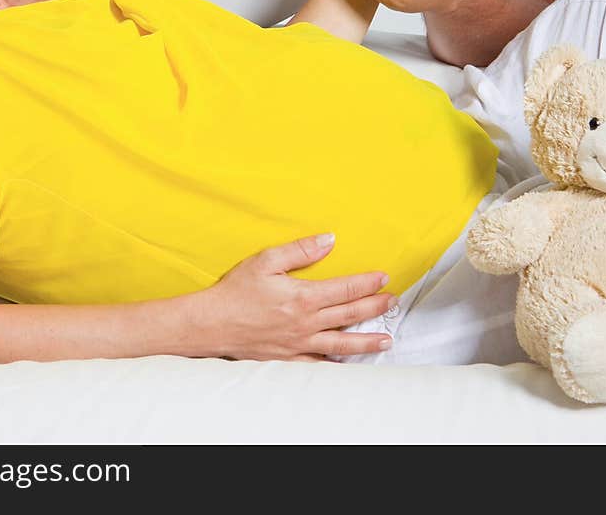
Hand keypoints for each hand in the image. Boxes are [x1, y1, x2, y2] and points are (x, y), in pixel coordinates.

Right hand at [203, 234, 396, 360]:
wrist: (212, 324)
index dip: (368, 283)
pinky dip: (337, 364)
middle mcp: (306, 323)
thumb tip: (329, 240)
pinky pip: (319, 364)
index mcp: (303, 297)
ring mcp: (299, 344)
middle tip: (393, 302)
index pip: (345, 289)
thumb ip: (301, 251)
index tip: (384, 278)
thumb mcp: (266, 261)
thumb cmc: (236, 290)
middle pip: (349, 315)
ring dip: (367, 341)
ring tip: (387, 340)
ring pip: (341, 344)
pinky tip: (348, 363)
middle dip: (375, 307)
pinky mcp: (288, 359)